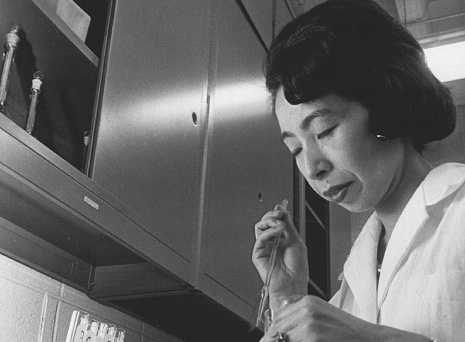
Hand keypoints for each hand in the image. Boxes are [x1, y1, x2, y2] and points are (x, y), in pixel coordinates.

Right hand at [252, 203, 307, 310]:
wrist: (292, 284)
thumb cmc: (297, 269)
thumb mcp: (296, 242)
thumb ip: (288, 226)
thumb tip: (284, 212)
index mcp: (281, 240)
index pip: (275, 222)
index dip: (277, 213)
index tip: (282, 206)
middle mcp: (271, 242)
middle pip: (266, 222)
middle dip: (272, 214)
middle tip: (280, 212)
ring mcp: (264, 247)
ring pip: (260, 227)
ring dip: (270, 220)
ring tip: (279, 222)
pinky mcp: (257, 253)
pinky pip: (260, 237)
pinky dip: (269, 231)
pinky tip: (277, 230)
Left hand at [261, 295, 431, 341]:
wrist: (371, 340)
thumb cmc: (348, 333)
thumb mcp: (322, 316)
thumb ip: (300, 318)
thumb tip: (277, 332)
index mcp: (307, 301)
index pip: (277, 317)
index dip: (271, 332)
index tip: (269, 339)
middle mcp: (306, 309)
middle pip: (276, 328)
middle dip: (274, 340)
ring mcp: (309, 324)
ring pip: (283, 338)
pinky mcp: (313, 338)